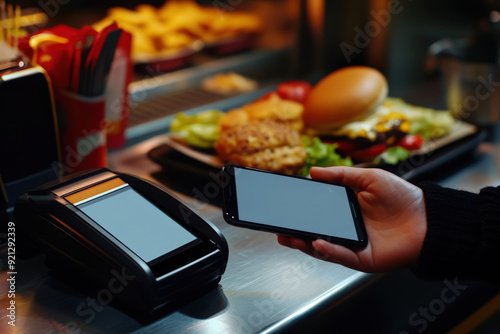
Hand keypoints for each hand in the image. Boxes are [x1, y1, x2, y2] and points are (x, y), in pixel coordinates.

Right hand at [277, 166, 426, 272]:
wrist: (428, 219)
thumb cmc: (403, 197)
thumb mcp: (368, 177)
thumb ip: (340, 175)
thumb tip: (313, 172)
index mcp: (347, 210)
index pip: (318, 213)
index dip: (301, 212)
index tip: (286, 208)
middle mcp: (347, 229)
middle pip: (315, 233)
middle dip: (295, 232)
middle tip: (280, 228)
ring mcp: (353, 245)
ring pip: (322, 248)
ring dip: (305, 243)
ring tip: (290, 237)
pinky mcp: (363, 259)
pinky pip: (341, 256)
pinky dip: (327, 250)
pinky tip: (316, 242)